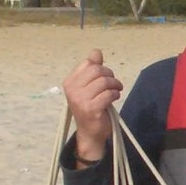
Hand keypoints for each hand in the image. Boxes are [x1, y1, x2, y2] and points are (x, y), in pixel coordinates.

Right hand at [63, 49, 122, 164]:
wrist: (90, 133)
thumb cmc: (91, 107)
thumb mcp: (89, 86)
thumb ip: (92, 68)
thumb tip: (96, 51)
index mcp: (69, 82)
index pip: (88, 63)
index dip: (101, 68)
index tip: (105, 77)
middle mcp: (72, 90)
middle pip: (98, 71)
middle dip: (110, 76)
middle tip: (114, 84)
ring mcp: (80, 100)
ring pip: (104, 82)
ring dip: (115, 85)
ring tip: (116, 91)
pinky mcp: (91, 109)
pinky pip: (108, 94)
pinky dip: (115, 94)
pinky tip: (114, 98)